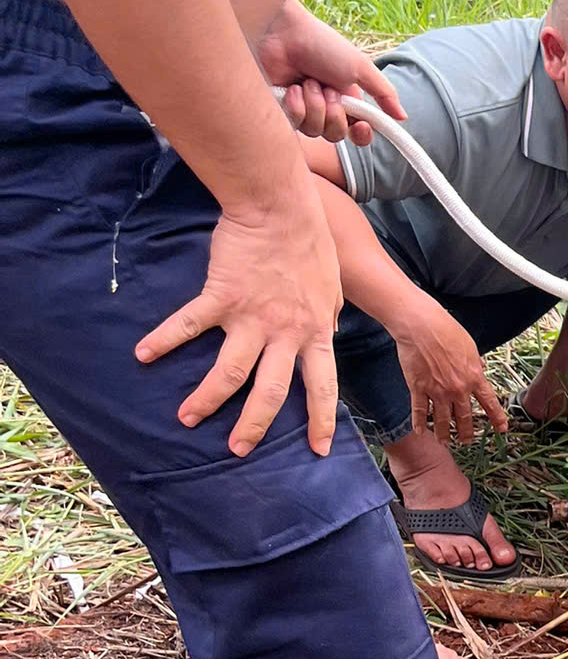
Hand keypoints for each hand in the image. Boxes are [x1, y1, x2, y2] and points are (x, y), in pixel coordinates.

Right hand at [135, 174, 341, 455]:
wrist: (279, 207)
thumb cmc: (309, 243)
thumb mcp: (332, 288)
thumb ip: (328, 316)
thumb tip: (329, 331)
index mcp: (315, 332)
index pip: (322, 386)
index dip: (321, 421)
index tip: (318, 451)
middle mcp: (285, 334)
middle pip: (270, 393)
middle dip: (253, 426)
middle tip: (238, 449)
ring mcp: (251, 318)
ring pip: (229, 372)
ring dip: (206, 399)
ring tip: (187, 419)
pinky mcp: (221, 297)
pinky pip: (189, 324)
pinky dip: (164, 340)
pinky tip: (144, 355)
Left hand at [259, 0, 405, 146]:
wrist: (280, 31)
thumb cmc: (320, 43)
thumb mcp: (360, 66)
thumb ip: (383, 92)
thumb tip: (403, 117)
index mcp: (345, 97)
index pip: (357, 131)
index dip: (361, 135)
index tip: (361, 127)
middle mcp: (324, 106)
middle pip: (337, 135)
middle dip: (334, 114)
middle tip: (326, 88)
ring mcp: (301, 109)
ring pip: (316, 132)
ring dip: (315, 106)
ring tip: (306, 81)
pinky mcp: (280, 110)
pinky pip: (295, 125)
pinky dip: (296, 106)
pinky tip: (291, 88)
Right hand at [396, 298, 509, 446]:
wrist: (421, 325)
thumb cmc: (446, 330)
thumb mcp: (470, 346)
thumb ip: (476, 363)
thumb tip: (481, 369)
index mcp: (474, 377)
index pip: (489, 402)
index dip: (496, 417)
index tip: (501, 429)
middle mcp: (458, 388)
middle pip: (465, 417)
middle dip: (466, 432)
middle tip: (466, 441)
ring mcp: (438, 391)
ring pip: (443, 420)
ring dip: (444, 434)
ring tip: (445, 442)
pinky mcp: (418, 388)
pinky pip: (420, 411)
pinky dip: (419, 424)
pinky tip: (421, 432)